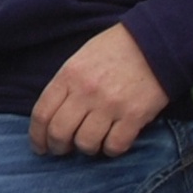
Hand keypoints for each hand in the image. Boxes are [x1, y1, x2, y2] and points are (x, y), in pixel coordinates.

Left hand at [29, 25, 169, 157]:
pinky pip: (115, 146)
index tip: (40, 147)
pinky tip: (113, 142)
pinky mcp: (134, 116)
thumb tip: (54, 116)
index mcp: (69, 75)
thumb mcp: (80, 59)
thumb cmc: (115, 50)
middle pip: (60, 133)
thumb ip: (66, 85)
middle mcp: (86, 92)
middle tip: (63, 150)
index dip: (37, 136)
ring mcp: (110, 105)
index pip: (42, 114)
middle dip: (58, 147)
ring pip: (86, 143)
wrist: (155, 43)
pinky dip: (111, 150)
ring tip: (91, 143)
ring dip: (86, 149)